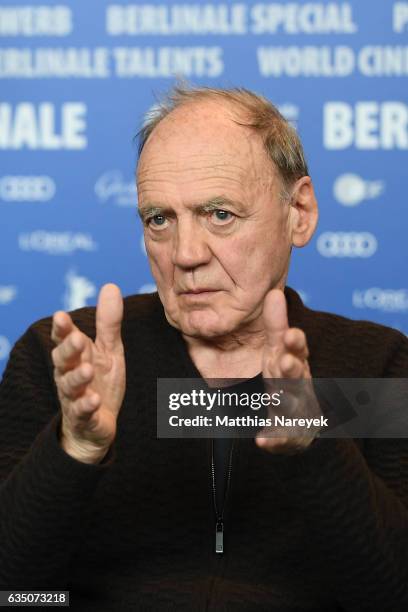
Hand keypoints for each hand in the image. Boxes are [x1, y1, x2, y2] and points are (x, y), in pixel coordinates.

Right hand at [51, 283, 124, 463]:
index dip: (62, 329)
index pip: (64, 339)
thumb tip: (110, 286)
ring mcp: (74, 397)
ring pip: (70, 386)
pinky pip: (82, 412)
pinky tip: (94, 400)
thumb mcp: (108, 349)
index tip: (60, 316)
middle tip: (77, 339)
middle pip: (63, 360)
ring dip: (77, 377)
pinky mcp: (84, 418)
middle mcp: (69, 374)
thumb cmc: (100, 381)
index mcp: (75, 355)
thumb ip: (109, 322)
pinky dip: (87, 406)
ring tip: (88, 370)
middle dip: (68, 349)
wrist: (96, 424)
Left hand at [256, 289, 320, 453]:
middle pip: (297, 376)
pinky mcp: (290, 434)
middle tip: (286, 362)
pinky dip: (273, 440)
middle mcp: (299, 385)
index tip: (290, 335)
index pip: (296, 350)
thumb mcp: (281, 351)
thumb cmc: (288, 379)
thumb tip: (272, 292)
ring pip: (293, 406)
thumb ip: (276, 325)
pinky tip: (261, 440)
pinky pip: (282, 438)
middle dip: (293, 369)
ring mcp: (297, 410)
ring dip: (285, 402)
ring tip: (276, 398)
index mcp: (294, 363)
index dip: (294, 344)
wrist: (302, 424)